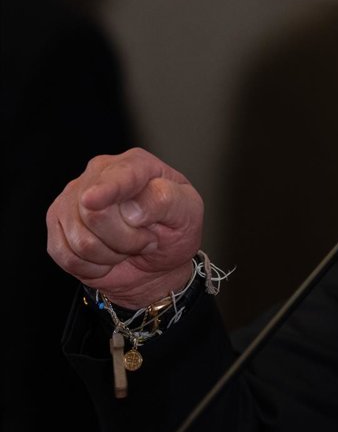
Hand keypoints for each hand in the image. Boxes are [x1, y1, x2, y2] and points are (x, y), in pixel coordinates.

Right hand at [46, 148, 203, 308]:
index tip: (94, 200)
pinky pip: (66, 256)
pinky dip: (92, 267)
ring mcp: (72, 199)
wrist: (157, 260)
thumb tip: (133, 208)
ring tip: (128, 247)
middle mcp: (98, 175)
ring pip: (80, 240)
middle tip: (146, 240)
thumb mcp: (187, 213)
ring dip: (111, 255)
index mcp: (136, 164)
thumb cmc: (174, 230)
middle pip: (95, 214)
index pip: (119, 176)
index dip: (106, 190)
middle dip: (126, 239)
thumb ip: (166, 201)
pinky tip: (108, 257)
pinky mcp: (57, 226)